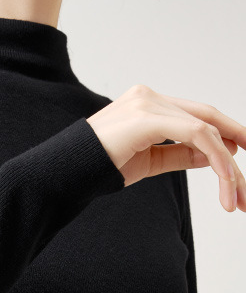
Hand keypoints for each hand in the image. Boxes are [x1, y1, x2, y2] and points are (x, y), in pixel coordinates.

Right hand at [87, 84, 245, 211]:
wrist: (65, 173)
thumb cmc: (100, 168)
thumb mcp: (150, 161)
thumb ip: (181, 153)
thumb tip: (215, 155)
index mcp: (149, 104)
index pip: (199, 115)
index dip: (228, 132)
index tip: (245, 154)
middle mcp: (151, 96)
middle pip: (208, 118)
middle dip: (237, 144)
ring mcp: (149, 102)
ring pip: (206, 129)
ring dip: (228, 166)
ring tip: (237, 196)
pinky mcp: (147, 116)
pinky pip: (195, 134)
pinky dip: (215, 157)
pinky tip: (225, 178)